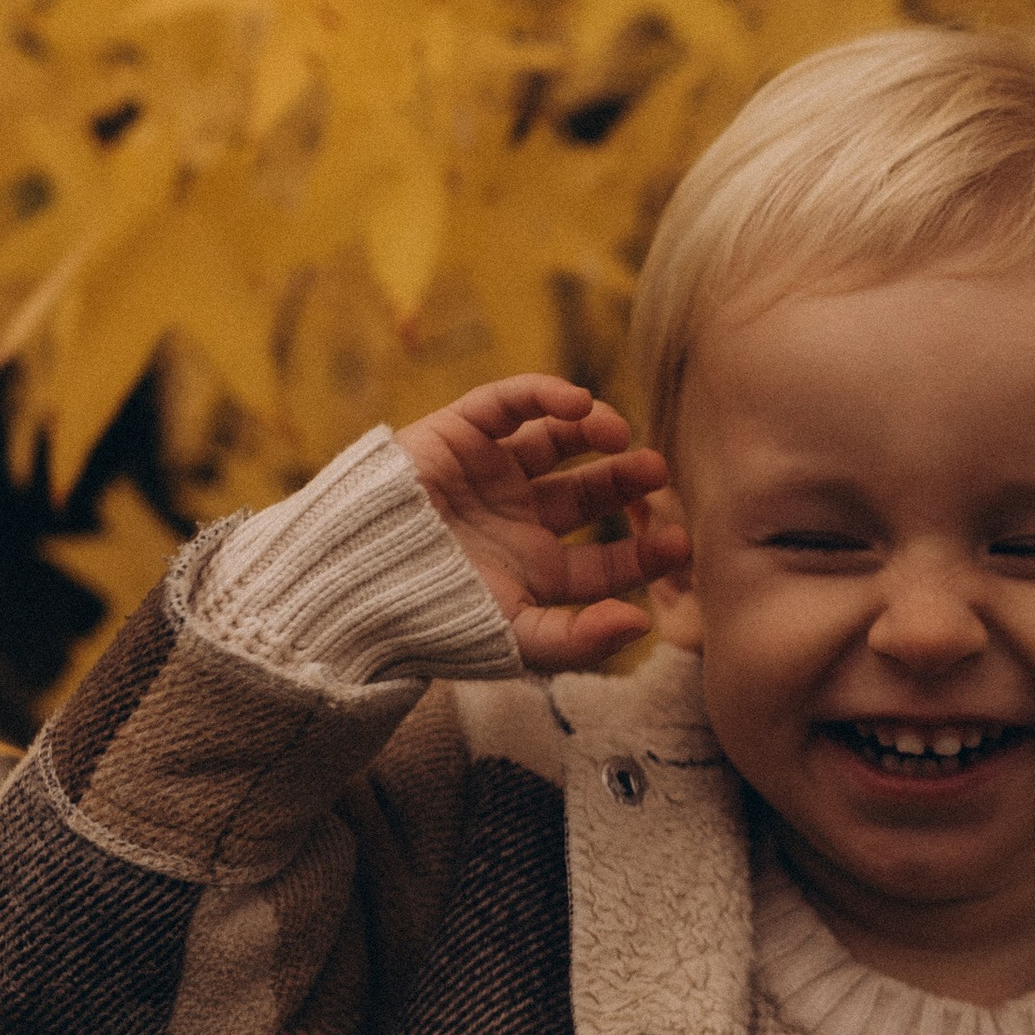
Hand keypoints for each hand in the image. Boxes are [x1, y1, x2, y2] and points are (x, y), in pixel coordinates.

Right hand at [397, 377, 687, 671]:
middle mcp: (517, 519)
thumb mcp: (517, 641)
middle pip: (590, 493)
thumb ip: (581, 639)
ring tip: (620, 436)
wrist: (356, 586)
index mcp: (534, 571)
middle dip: (626, 482)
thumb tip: (643, 623)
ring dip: (595, 431)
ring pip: (556, 440)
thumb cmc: (436, 621)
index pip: (605, 560)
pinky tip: (578, 403)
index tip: (678, 544)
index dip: (644, 552)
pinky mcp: (459, 434)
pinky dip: (545, 394)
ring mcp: (490, 475)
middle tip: (658, 473)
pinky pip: (509, 402)